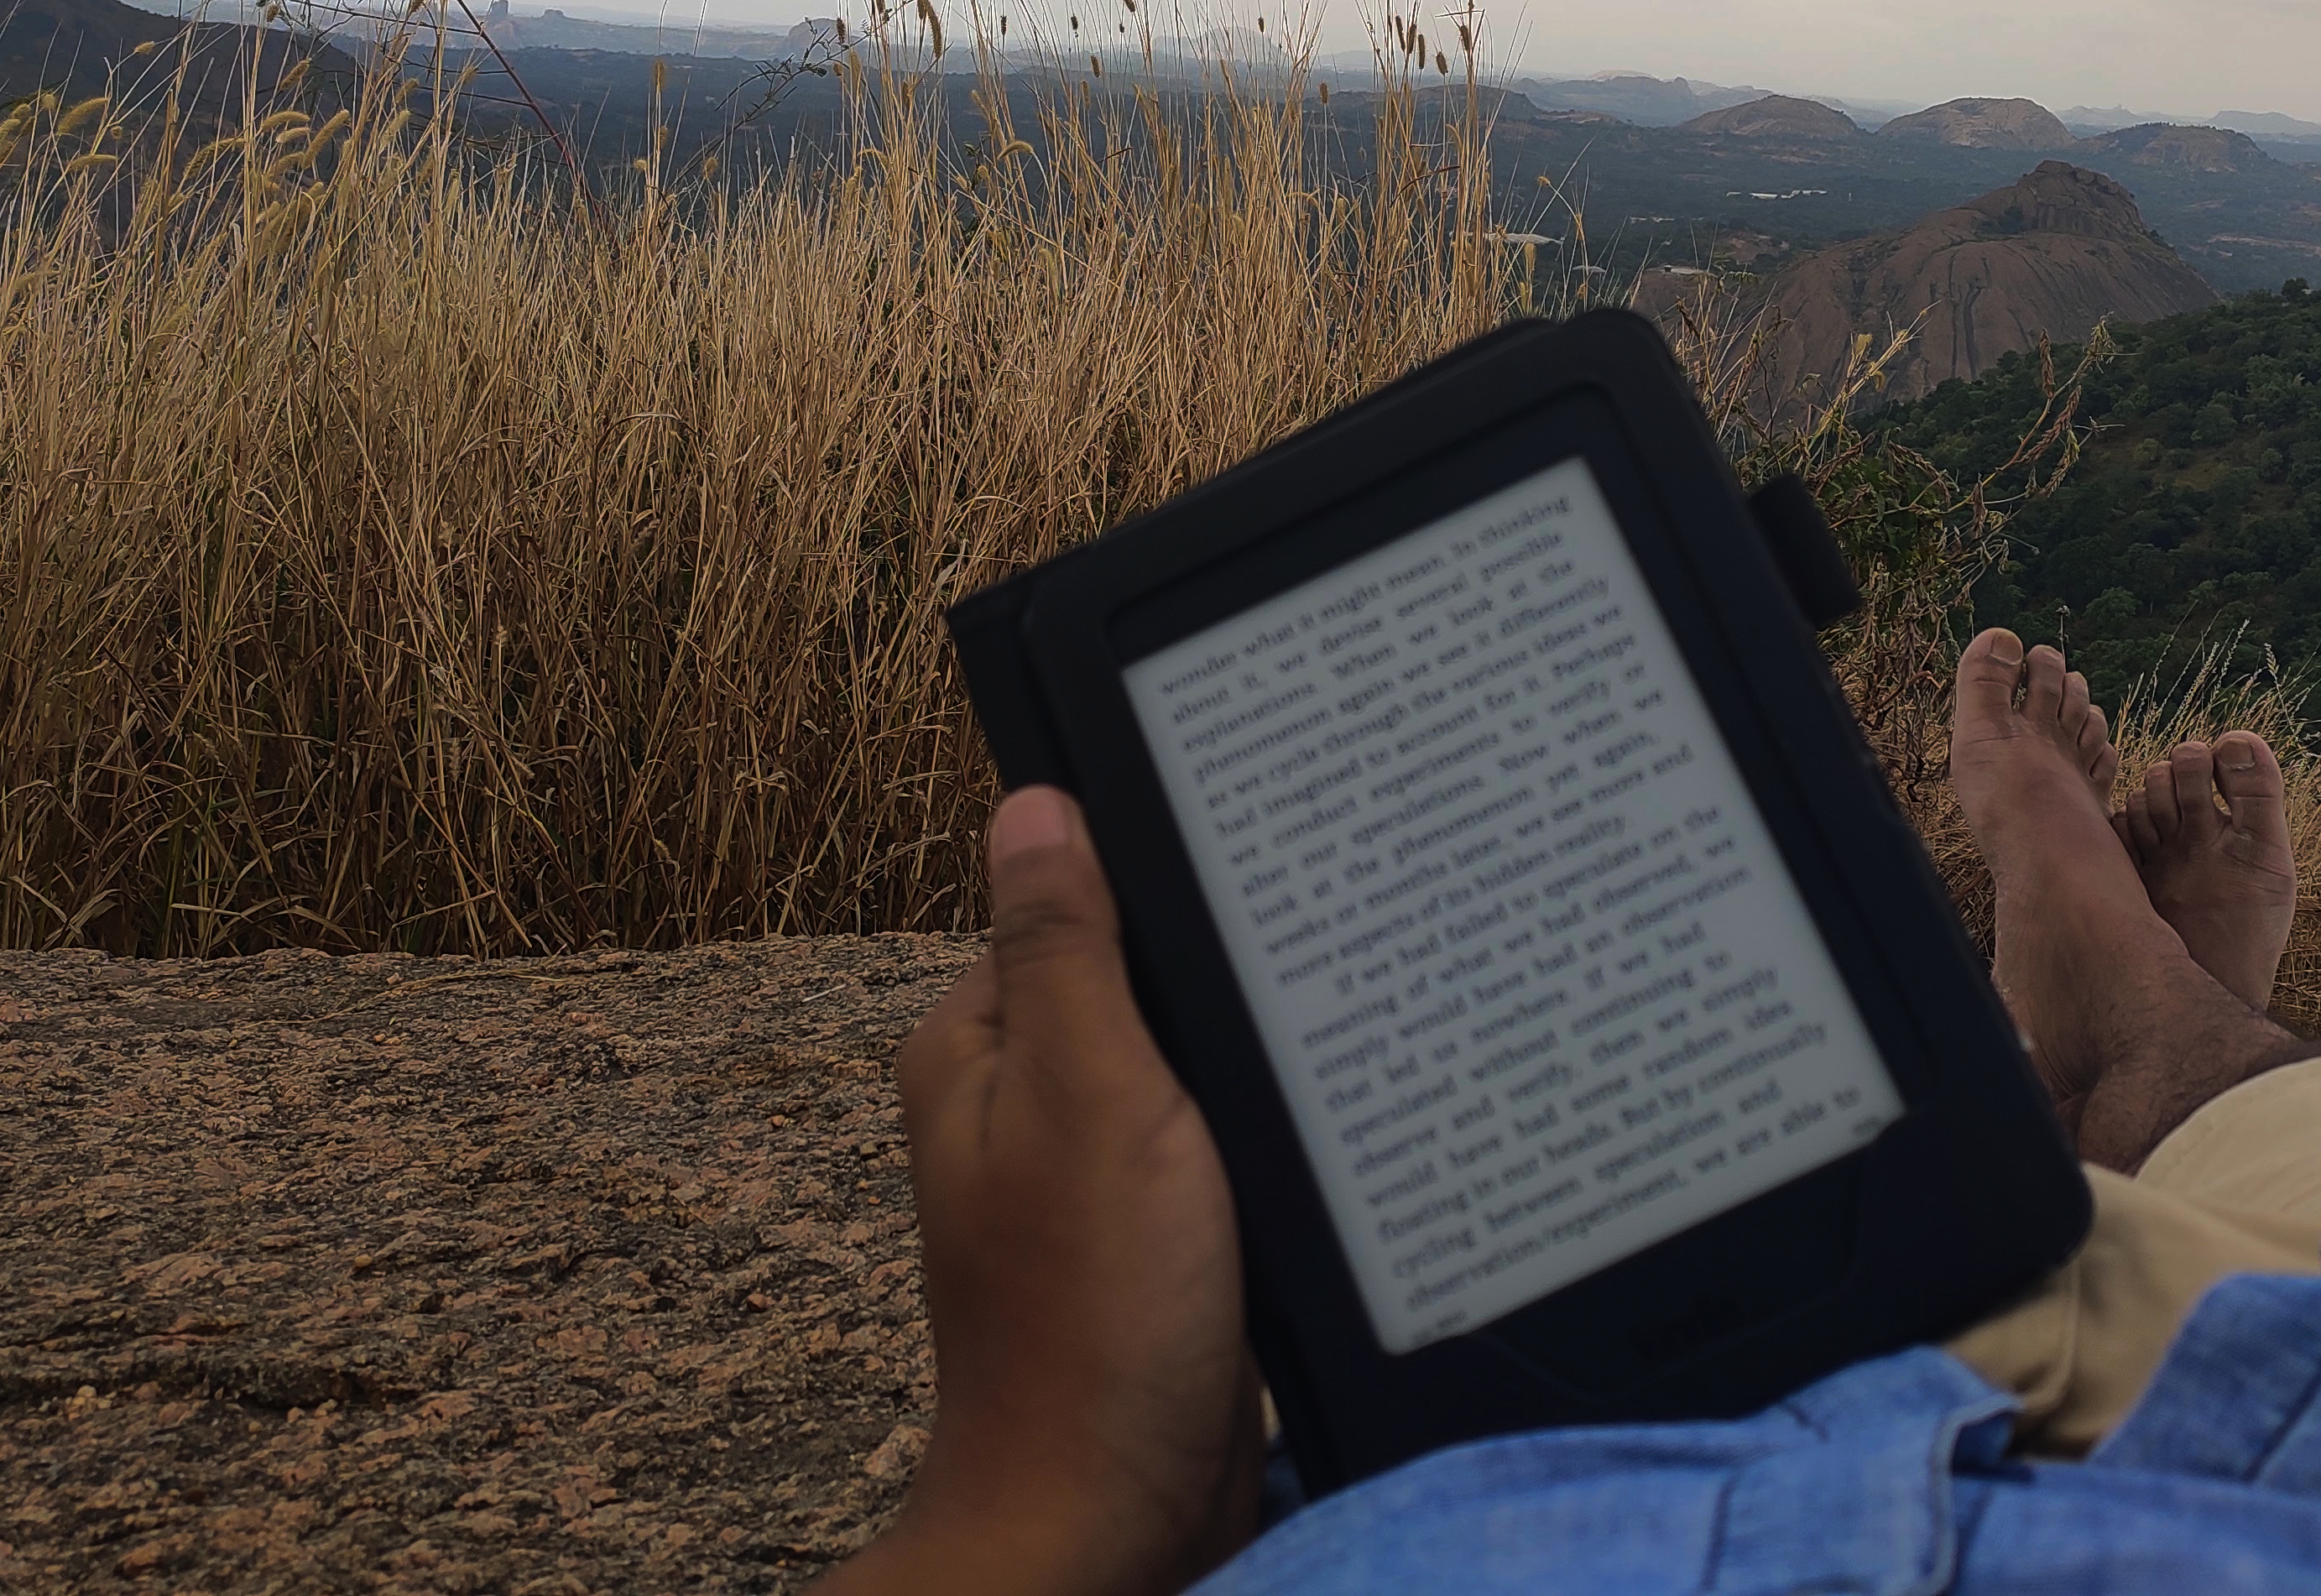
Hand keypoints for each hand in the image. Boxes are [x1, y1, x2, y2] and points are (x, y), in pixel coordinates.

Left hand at [823, 789, 1265, 1595]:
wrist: (1117, 1516)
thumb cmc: (1092, 1321)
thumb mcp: (1086, 1097)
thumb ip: (1066, 950)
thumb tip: (1034, 803)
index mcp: (978, 1046)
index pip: (1070, 901)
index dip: (1160, 874)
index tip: (1254, 845)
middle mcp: (1023, 1099)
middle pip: (1136, 976)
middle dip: (1217, 965)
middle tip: (1323, 928)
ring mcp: (1092, 1170)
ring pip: (1184, 1060)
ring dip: (1249, 1048)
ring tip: (1342, 1011)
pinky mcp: (1160, 1231)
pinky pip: (1214, 1138)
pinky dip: (1262, 1124)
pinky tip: (1332, 1108)